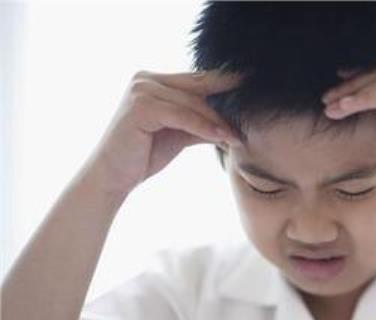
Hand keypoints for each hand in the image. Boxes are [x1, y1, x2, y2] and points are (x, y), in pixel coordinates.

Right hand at [84, 70, 242, 195]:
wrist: (112, 177)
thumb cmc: (143, 156)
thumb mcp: (179, 135)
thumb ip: (201, 123)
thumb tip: (231, 123)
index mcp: (154, 81)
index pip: (197, 80)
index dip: (225, 86)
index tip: (251, 90)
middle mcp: (145, 79)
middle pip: (198, 88)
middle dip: (226, 103)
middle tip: (256, 110)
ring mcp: (141, 90)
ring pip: (193, 103)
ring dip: (219, 121)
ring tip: (240, 136)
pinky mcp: (140, 107)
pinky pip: (182, 116)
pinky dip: (204, 128)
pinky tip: (223, 138)